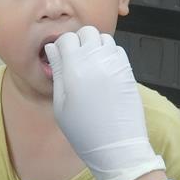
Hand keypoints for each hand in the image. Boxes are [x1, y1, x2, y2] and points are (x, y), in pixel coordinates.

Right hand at [44, 26, 164, 179]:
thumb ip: (57, 73)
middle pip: (87, 32)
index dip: (61, 46)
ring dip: (96, 46)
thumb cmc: (84, 132)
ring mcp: (115, 64)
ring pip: (104, 38)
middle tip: (75, 59)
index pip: (66, 39)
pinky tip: (104, 70)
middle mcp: (96, 61)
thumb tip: (52, 49)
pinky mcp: (128, 70)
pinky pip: (118, 50)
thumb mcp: (60, 106)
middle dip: (79, 41)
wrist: (117, 147)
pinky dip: (109, 53)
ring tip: (91, 65)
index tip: (60, 58)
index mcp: (75, 70)